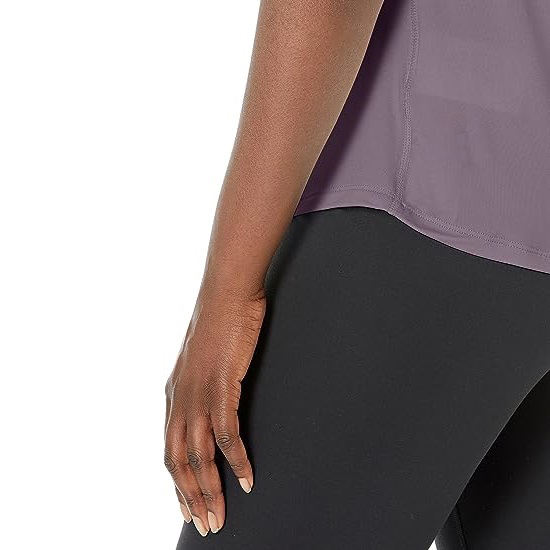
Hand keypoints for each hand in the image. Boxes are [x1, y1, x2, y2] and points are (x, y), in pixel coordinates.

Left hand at [164, 287, 265, 535]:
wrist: (227, 293)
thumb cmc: (221, 324)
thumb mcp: (205, 361)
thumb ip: (203, 385)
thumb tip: (213, 406)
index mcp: (175, 394)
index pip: (170, 450)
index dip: (178, 484)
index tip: (188, 507)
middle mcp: (180, 399)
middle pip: (179, 461)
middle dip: (191, 497)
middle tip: (206, 524)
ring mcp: (198, 393)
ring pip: (198, 454)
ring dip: (210, 489)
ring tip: (220, 514)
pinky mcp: (220, 386)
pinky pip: (226, 434)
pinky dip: (236, 460)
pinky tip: (246, 478)